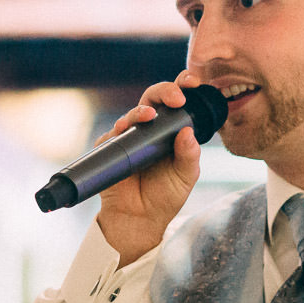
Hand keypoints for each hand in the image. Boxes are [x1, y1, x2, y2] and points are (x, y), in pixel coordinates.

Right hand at [95, 69, 205, 265]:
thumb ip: (189, 155)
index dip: (183, 87)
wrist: (140, 220)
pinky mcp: (110, 147)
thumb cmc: (165, 195)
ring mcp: (129, 136)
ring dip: (141, 111)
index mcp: (172, 130)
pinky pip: (112, 134)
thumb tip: (187, 132)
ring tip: (149, 115)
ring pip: (134, 113)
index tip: (193, 82)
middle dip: (164, 91)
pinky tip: (123, 129)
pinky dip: (118, 129)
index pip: (177, 102)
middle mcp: (150, 128)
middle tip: (176, 98)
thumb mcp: (185, 176)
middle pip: (154, 98)